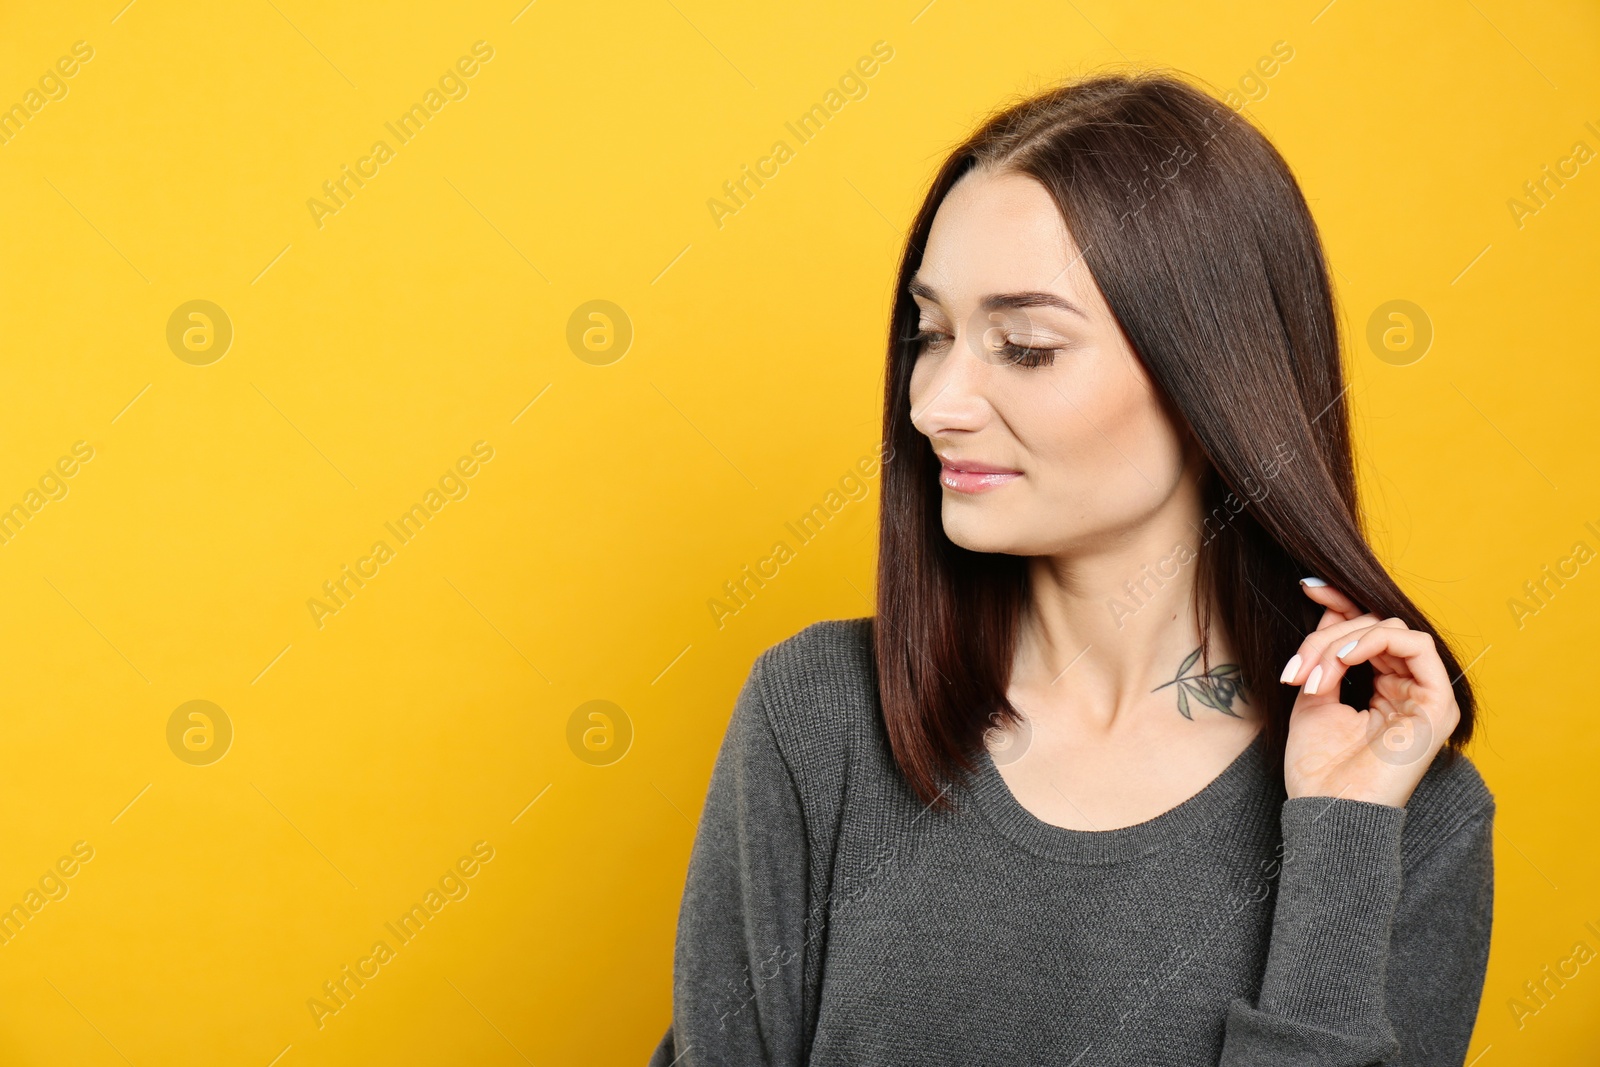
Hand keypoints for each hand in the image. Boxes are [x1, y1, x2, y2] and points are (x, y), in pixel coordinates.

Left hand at [1277, 578, 1461, 806]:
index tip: (1307, 587)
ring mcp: (1425, 696)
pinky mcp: (1439, 704)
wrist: (1329, 812)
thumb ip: (1325, 656)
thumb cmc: (1318, 767)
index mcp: (1379, 687)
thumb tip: (1329, 610)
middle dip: (1327, 636)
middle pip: (1372, 627)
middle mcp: (1406, 688)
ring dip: (1343, 642)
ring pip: (1390, 630)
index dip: (1340, 603)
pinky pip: (1416, 646)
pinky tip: (1343, 660)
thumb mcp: (1314, 696)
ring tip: (1315, 676)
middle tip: (1297, 669)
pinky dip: (1374, 641)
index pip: (1366, 630)